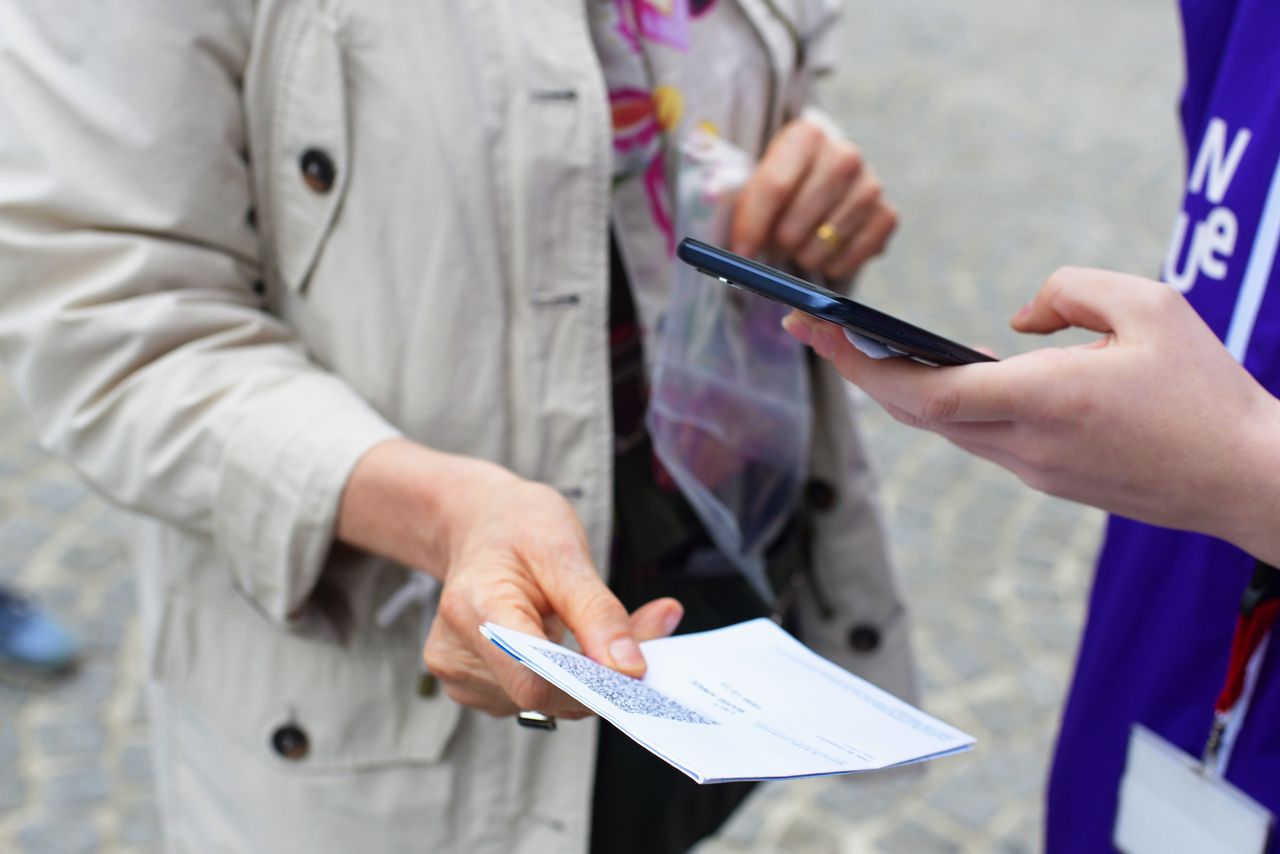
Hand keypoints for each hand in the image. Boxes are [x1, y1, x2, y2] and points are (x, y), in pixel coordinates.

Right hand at [337, 440, 683, 717]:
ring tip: (595, 627)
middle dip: (598, 676)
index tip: (637, 669)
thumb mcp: (564, 549)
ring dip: (586, 678)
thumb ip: (597, 611)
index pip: (533, 678)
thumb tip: (630, 668)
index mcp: (474, 608)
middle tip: (646, 627)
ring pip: (545, 703)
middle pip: (542, 695)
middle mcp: (455, 653)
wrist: (480, 525)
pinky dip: (568, 680)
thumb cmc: (519, 528)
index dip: (588, 684)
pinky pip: (536, 700)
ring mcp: (461, 677)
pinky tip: (572, 644)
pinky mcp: (473, 688)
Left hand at [731, 118, 896, 279]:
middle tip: (772, 244)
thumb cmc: (784, 183)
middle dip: (775, 245)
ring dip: (801, 257)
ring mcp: (870, 185)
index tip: (739, 255)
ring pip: (818, 249)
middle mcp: (844, 155)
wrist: (829, 178)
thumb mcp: (758, 179)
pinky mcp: (887, 215)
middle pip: (793, 226)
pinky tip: (825, 251)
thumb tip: (736, 255)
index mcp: (806, 136)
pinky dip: (829, 267)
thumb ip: (743, 206)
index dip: (751, 227)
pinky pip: (846, 262)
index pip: (774, 188)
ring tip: (799, 243)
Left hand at [782, 268, 1279, 562]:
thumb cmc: (1207, 392)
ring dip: (901, 389)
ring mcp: (1034, 470)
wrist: (1250, 481)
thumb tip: (1017, 318)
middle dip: (859, 370)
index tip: (814, 328)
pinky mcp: (1048, 480)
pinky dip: (947, 404)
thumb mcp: (1151, 305)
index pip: (925, 391)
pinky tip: (941, 376)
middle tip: (817, 329)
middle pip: (916, 412)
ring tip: (867, 347)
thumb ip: (1071, 290)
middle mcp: (1026, 445)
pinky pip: (978, 437)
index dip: (859, 362)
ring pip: (944, 427)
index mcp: (1047, 400)